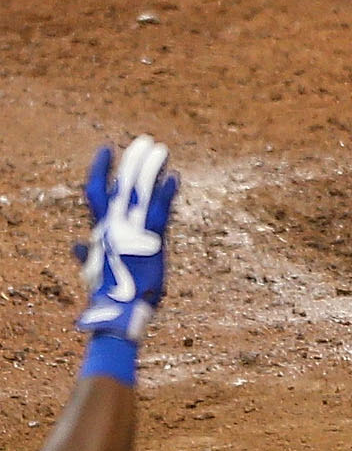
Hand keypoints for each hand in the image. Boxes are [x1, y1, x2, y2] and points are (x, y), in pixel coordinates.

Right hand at [73, 137, 175, 343]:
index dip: (101, 170)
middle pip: (122, 183)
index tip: (106, 149)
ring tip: (160, 148)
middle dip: (132, 161)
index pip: (96, 191)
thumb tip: (76, 246)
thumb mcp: (96, 271)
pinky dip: (168, 192)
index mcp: (102, 230)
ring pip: (141, 190)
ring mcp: (133, 229)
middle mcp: (115, 224)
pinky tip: (176, 177)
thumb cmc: (110, 294)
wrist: (120, 309)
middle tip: (142, 141)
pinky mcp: (151, 239)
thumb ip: (88, 255)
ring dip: (151, 168)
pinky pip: (160, 209)